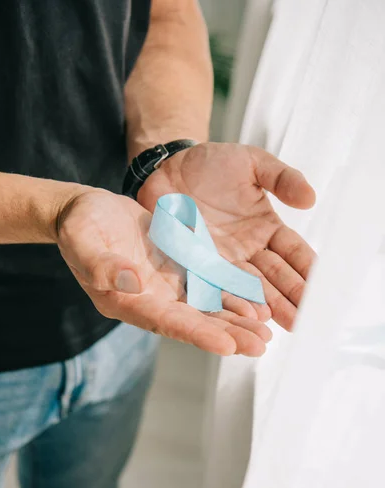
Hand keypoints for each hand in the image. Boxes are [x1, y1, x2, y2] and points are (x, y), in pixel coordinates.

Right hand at [56, 190, 271, 355]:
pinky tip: (257, 300)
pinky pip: (209, 284)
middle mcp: (151, 300)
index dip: (197, 334)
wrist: (90, 212)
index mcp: (126, 300)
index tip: (227, 346)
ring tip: (267, 331)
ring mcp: (167, 286)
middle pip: (194, 322)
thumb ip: (101, 264)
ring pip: (206, 307)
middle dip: (228, 334)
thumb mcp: (82, 239)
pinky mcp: (179, 268)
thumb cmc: (80, 226)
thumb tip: (132, 282)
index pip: (166, 322)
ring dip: (236, 319)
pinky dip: (232, 293)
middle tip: (261, 344)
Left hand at [138, 142, 315, 330]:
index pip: (292, 252)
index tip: (321, 287)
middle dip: (291, 298)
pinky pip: (214, 287)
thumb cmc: (211, 164)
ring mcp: (222, 262)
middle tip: (307, 318)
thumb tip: (310, 197)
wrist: (167, 167)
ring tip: (281, 323)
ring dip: (266, 307)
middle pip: (274, 277)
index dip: (307, 268)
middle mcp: (247, 250)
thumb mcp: (252, 163)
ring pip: (248, 289)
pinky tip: (243, 317)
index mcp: (266, 228)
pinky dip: (230, 303)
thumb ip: (282, 178)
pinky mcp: (195, 267)